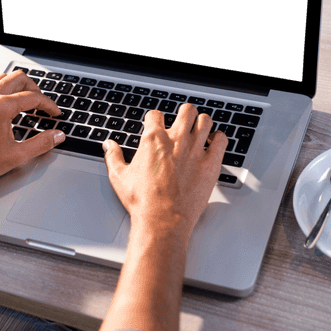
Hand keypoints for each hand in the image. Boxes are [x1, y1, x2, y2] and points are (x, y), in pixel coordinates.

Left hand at [0, 71, 63, 192]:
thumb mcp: (15, 156)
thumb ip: (41, 144)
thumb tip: (56, 136)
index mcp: (2, 107)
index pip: (33, 97)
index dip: (48, 104)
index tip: (53, 112)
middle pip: (18, 78)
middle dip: (33, 88)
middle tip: (39, 102)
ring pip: (0, 78)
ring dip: (14, 86)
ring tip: (20, 100)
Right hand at [103, 103, 225, 242]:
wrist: (163, 220)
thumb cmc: (143, 201)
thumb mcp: (119, 177)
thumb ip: (113, 156)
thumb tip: (108, 145)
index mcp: (153, 140)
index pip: (156, 114)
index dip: (155, 119)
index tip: (156, 125)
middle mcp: (176, 140)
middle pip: (186, 110)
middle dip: (184, 114)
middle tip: (183, 122)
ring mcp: (196, 150)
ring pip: (205, 120)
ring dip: (202, 123)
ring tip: (199, 131)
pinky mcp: (211, 163)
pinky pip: (221, 139)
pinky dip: (218, 138)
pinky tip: (213, 144)